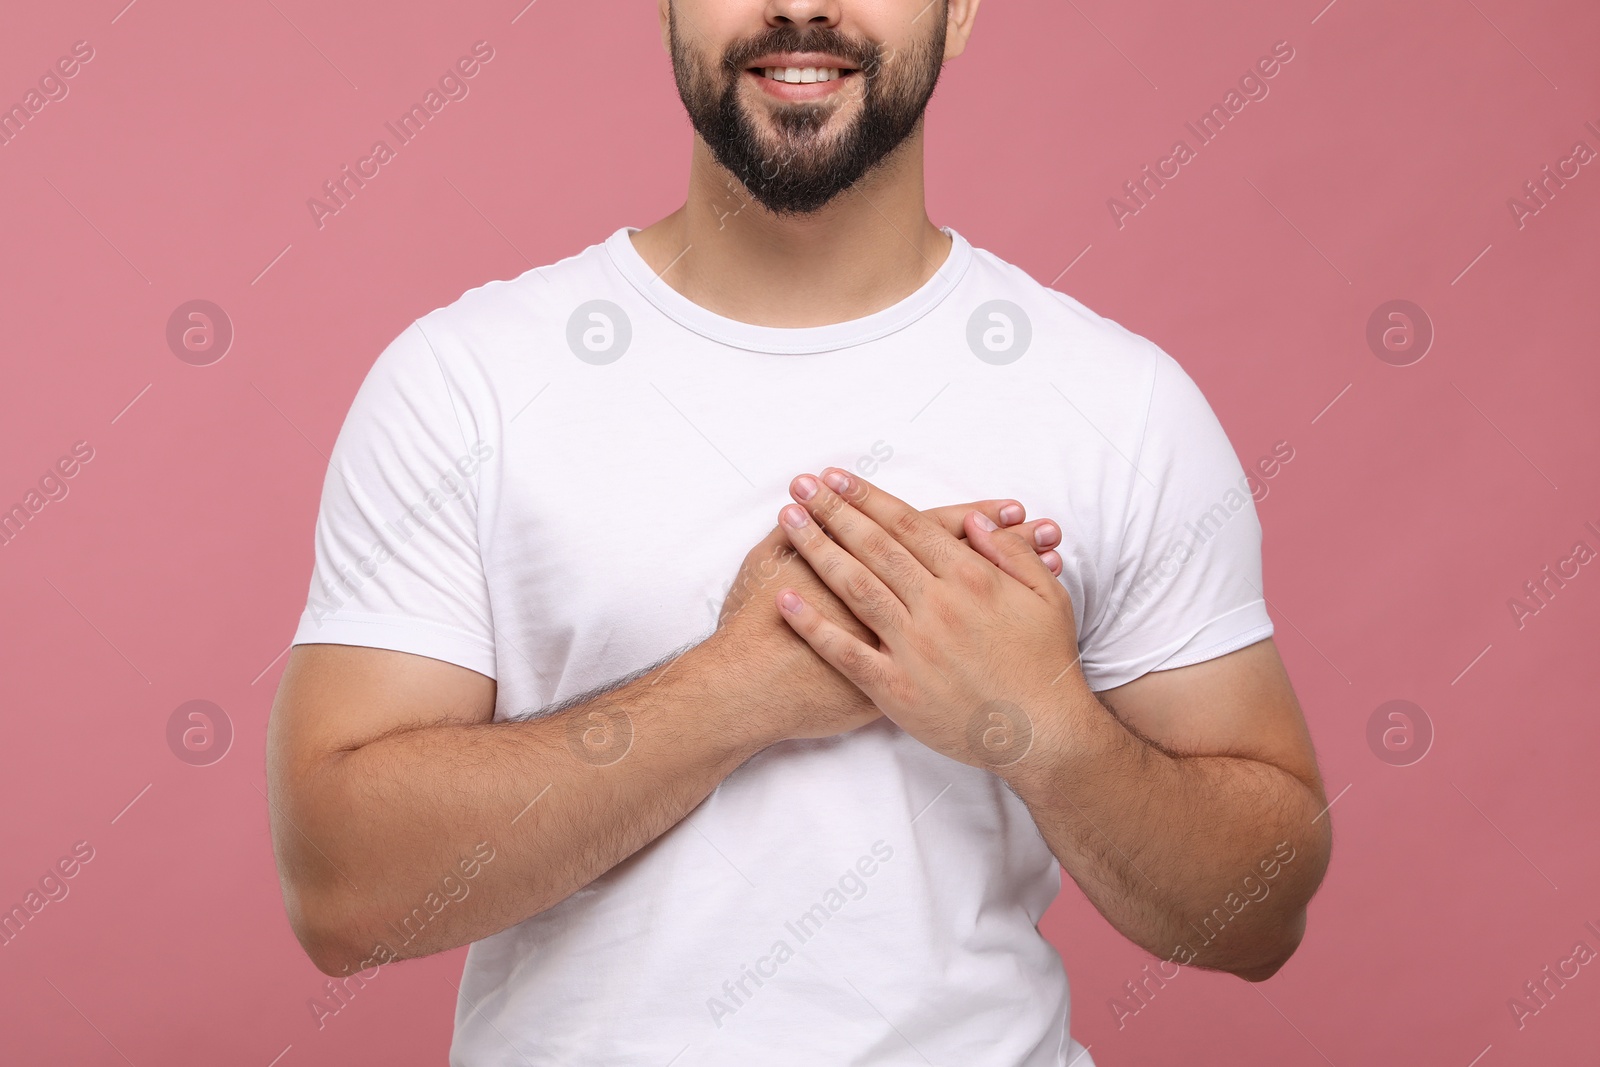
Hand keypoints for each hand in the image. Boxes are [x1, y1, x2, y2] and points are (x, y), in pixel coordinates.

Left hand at [771, 469, 1088, 770]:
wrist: (1045, 734)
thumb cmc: (1047, 664)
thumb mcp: (1047, 596)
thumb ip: (1011, 554)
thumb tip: (977, 521)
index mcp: (971, 580)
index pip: (909, 525)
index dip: (869, 497)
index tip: (838, 477)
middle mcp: (937, 607)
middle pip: (874, 546)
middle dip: (833, 510)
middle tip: (801, 485)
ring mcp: (913, 648)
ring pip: (855, 587)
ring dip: (817, 550)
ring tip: (789, 520)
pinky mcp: (896, 690)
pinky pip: (845, 653)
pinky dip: (812, 626)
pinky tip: (783, 600)